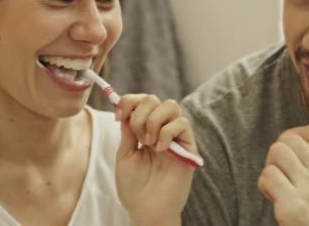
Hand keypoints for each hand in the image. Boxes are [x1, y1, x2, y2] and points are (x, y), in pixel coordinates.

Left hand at [115, 94, 197, 225]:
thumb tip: (126, 108)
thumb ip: (128, 130)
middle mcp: (161, 129)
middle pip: (155, 99)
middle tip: (137, 136)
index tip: (119, 115)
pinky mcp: (188, 146)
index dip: (130, 101)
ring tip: (148, 143)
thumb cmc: (135, 187)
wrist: (147, 209)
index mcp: (145, 130)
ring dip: (153, 120)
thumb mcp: (125, 153)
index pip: (142, 101)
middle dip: (140, 113)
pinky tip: (160, 149)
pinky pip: (182, 123)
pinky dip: (167, 132)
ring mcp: (175, 136)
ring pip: (170, 105)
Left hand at [257, 117, 308, 225]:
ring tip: (281, 185)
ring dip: (273, 169)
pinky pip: (267, 177)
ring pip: (275, 154)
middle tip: (285, 172)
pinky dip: (266, 187)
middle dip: (281, 154)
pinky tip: (277, 199)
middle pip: (288, 140)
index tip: (295, 155)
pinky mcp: (291, 206)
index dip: (296, 140)